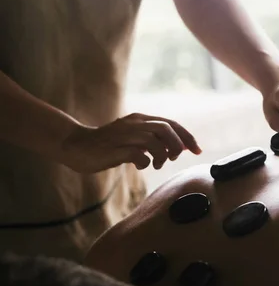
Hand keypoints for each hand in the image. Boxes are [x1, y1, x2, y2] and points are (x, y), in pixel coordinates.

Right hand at [59, 113, 201, 173]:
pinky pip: (138, 154)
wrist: (75, 144)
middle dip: (178, 145)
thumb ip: (153, 140)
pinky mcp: (114, 149)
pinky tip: (142, 165)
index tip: (198, 150)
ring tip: (158, 164)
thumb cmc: (108, 144)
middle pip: (166, 129)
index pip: (172, 124)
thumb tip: (177, 149)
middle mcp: (134, 124)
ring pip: (155, 140)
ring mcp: (124, 135)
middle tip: (174, 158)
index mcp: (141, 120)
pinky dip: (146, 162)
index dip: (188, 137)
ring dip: (163, 154)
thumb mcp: (133, 137)